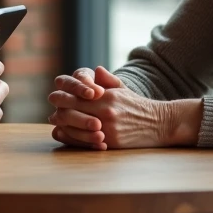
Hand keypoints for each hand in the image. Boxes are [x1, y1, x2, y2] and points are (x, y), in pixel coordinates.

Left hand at [48, 66, 191, 149]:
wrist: (159, 123)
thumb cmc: (138, 105)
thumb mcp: (123, 89)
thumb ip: (108, 79)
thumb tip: (96, 69)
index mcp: (105, 96)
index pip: (75, 96)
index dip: (62, 97)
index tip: (55, 99)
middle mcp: (104, 111)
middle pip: (70, 112)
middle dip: (59, 113)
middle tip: (53, 115)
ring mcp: (107, 128)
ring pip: (75, 129)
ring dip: (64, 127)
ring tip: (58, 126)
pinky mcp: (110, 142)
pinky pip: (85, 142)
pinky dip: (74, 140)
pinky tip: (70, 137)